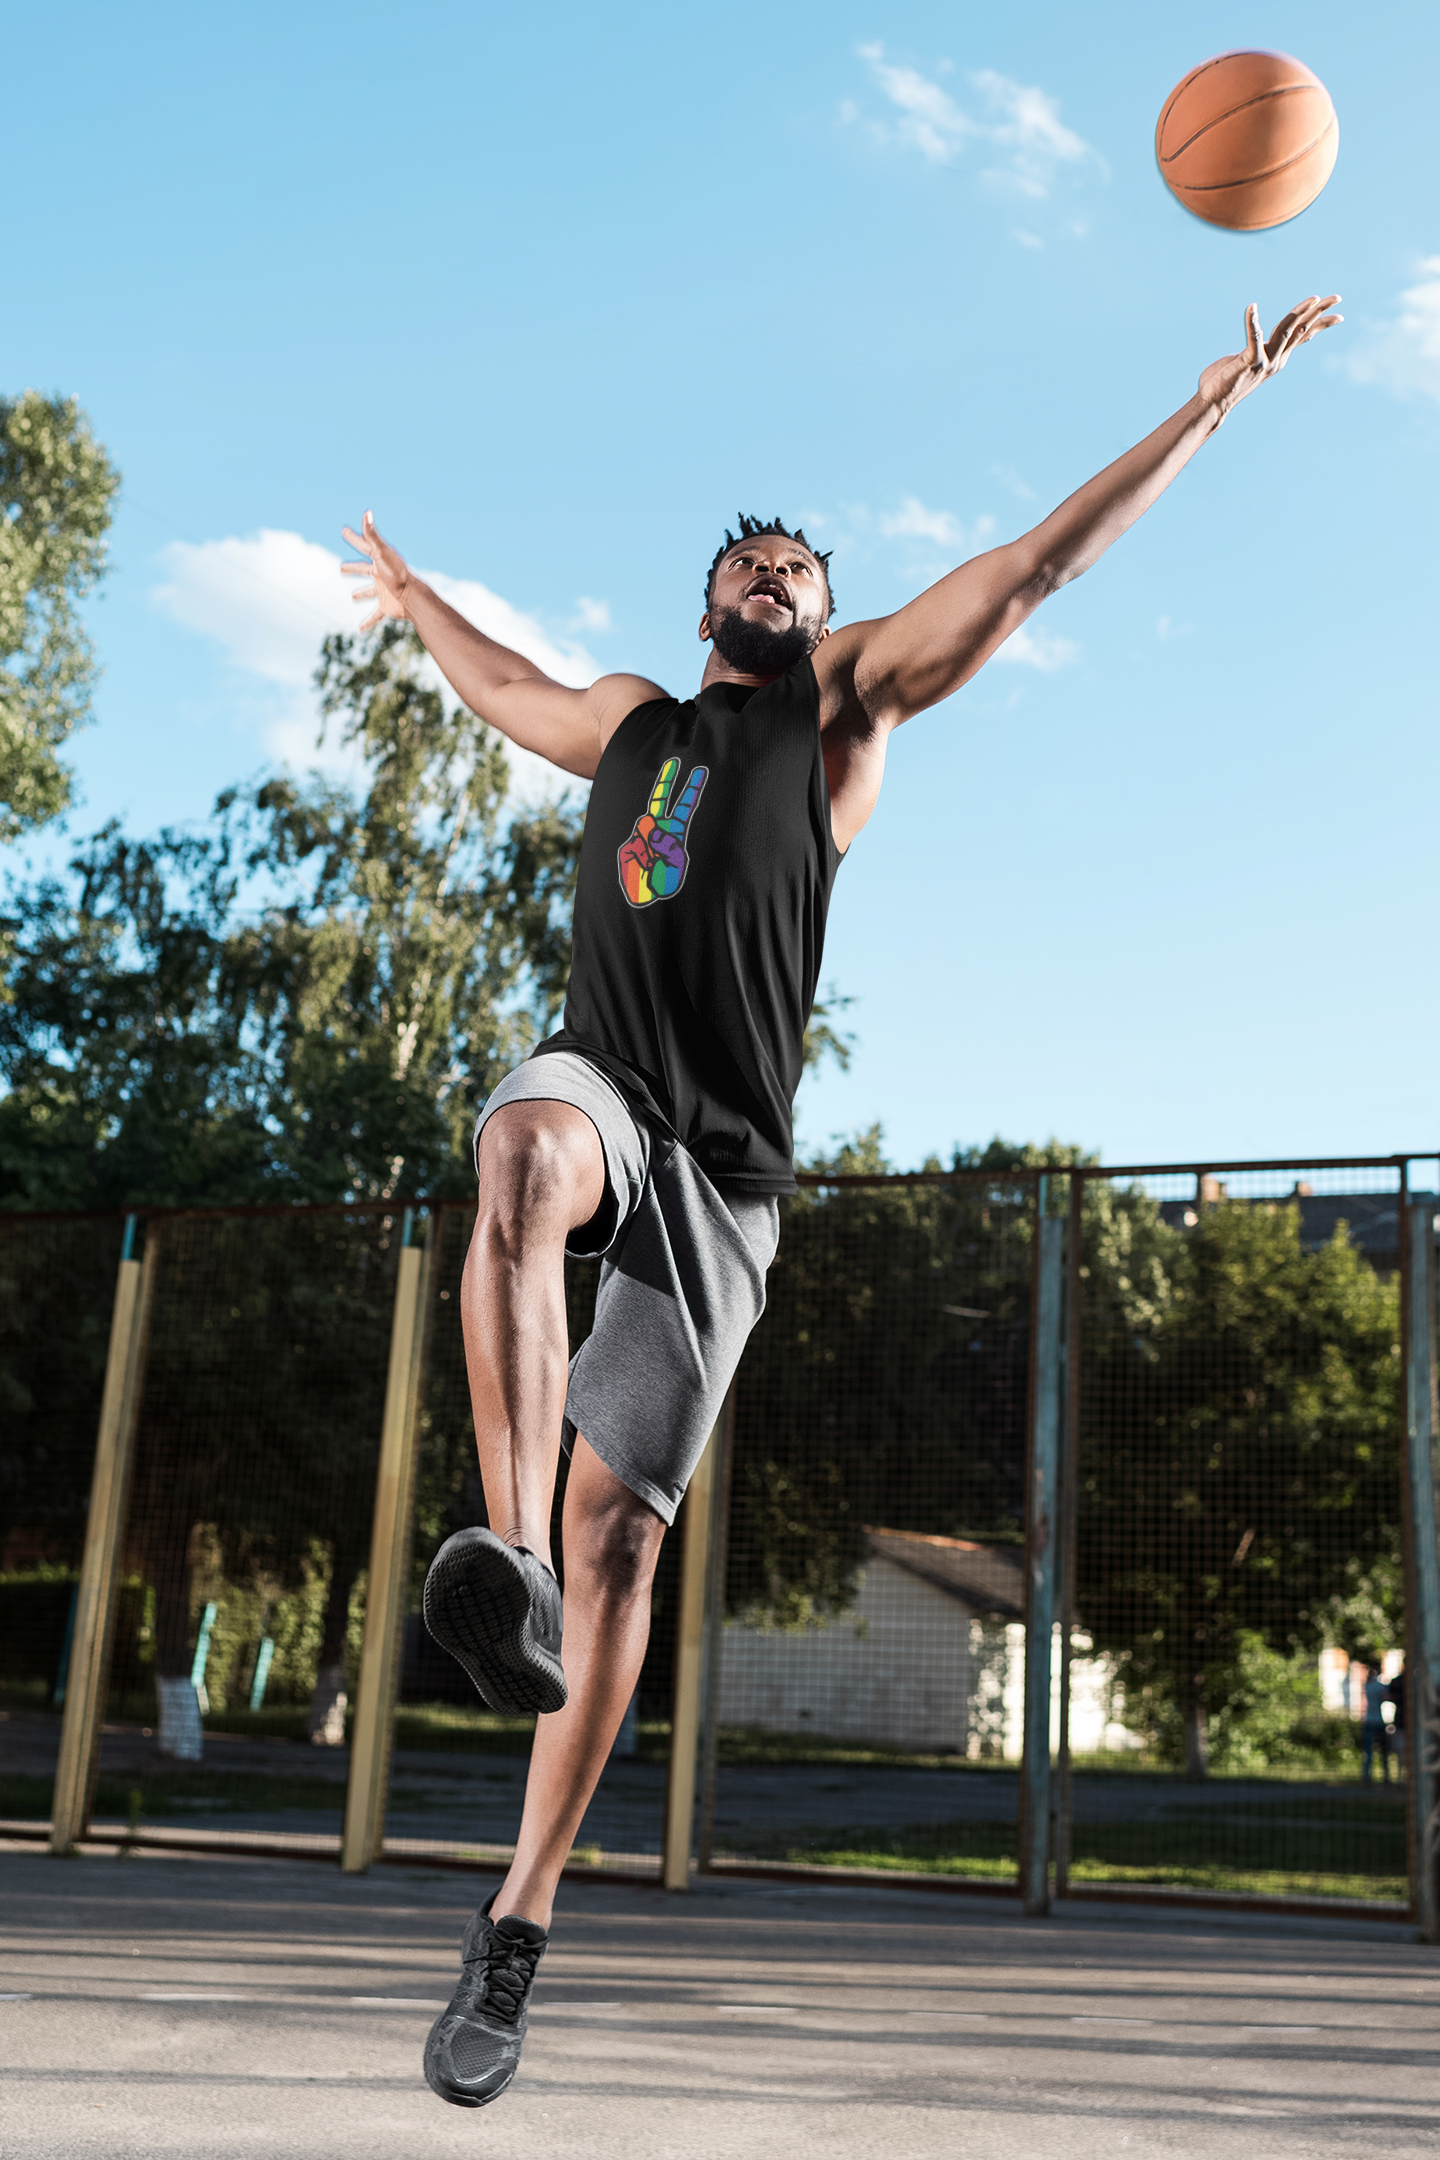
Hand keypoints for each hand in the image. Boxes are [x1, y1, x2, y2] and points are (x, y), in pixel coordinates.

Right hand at [340, 510, 413, 628]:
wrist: (412, 596)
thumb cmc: (397, 573)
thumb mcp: (381, 552)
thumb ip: (371, 535)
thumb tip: (367, 512)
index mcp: (380, 560)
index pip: (364, 546)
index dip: (353, 538)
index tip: (344, 531)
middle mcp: (381, 575)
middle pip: (363, 570)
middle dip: (353, 568)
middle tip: (341, 568)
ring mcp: (384, 591)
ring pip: (369, 593)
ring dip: (361, 594)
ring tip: (353, 597)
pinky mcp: (387, 606)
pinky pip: (375, 615)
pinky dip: (368, 622)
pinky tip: (360, 629)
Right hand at [618, 757, 707, 905]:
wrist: (645, 905)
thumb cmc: (666, 885)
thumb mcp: (676, 865)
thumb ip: (667, 843)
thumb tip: (651, 827)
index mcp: (676, 832)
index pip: (685, 806)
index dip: (692, 788)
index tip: (701, 769)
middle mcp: (658, 831)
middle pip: (660, 799)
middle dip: (665, 779)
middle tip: (673, 760)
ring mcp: (641, 838)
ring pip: (646, 827)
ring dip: (654, 848)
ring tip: (657, 866)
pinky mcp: (627, 848)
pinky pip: (636, 846)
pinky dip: (643, 860)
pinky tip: (645, 870)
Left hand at [1198, 295, 1341, 420]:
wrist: (1213, 405)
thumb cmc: (1224, 382)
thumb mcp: (1247, 361)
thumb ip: (1255, 348)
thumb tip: (1257, 341)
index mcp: (1278, 357)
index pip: (1303, 336)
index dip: (1321, 324)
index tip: (1339, 315)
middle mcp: (1276, 359)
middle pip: (1302, 329)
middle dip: (1320, 312)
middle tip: (1338, 297)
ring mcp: (1265, 361)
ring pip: (1286, 331)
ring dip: (1300, 313)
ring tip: (1314, 298)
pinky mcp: (1249, 362)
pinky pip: (1253, 338)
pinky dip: (1252, 321)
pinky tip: (1252, 307)